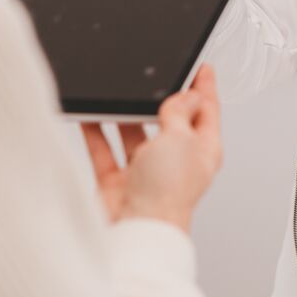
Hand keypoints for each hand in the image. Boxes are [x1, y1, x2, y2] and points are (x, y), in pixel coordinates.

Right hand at [80, 64, 222, 231]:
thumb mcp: (181, 138)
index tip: (201, 67)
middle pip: (168, 120)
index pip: (206, 111)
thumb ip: (180, 113)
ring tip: (116, 93)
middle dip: (158, 100)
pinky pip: (105, 148)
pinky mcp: (118, 180)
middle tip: (151, 76)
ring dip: (123, 115)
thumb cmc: (167, 193)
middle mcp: (175, 161)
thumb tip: (186, 95)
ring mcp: (145, 171)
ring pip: (133, 133)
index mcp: (202, 151)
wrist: (137, 229)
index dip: (204, 87)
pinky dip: (96, 131)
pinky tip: (89, 114)